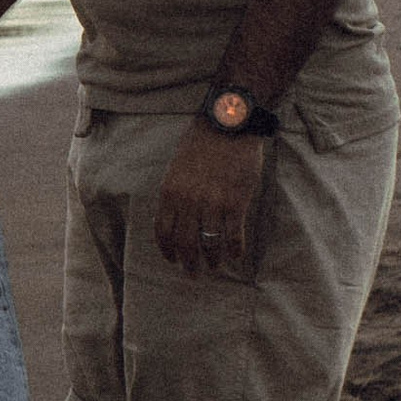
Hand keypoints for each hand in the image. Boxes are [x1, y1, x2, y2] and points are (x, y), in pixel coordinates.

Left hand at [152, 119, 267, 275]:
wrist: (228, 126)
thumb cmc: (201, 144)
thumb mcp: (177, 168)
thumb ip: (175, 195)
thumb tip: (175, 221)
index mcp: (170, 192)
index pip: (163, 232)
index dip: (168, 251)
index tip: (173, 260)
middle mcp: (189, 202)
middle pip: (186, 244)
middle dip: (189, 264)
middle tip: (193, 274)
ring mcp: (213, 204)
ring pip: (210, 244)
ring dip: (212, 260)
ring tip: (215, 266)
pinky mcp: (236, 203)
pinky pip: (234, 237)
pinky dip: (234, 250)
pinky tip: (236, 255)